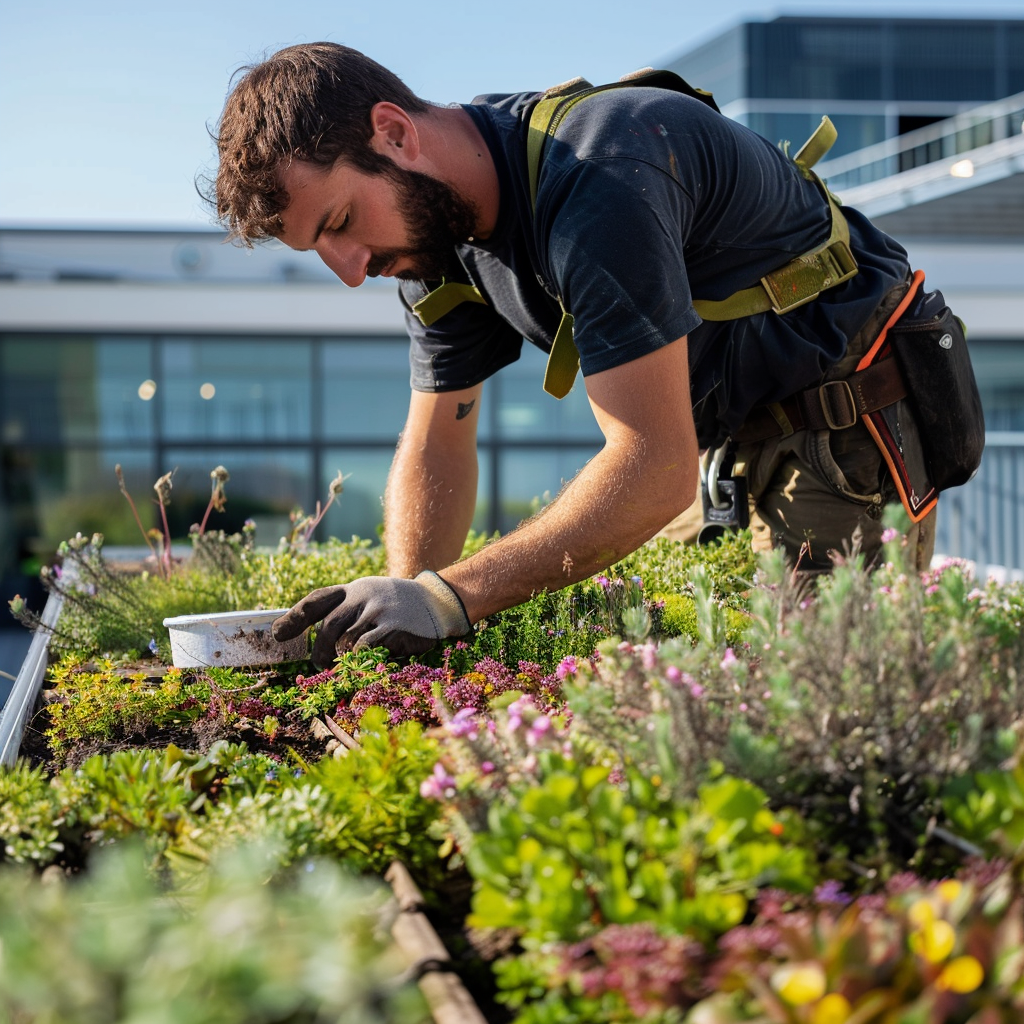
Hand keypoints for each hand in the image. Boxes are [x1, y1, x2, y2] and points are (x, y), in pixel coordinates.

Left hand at [272, 571, 471, 666]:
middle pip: (328, 625)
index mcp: (354, 589)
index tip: (276, 635)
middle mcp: (363, 595)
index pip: (318, 600)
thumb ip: (349, 613)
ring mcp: (378, 610)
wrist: (437, 602)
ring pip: (346, 641)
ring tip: (348, 666)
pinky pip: (365, 649)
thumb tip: (320, 642)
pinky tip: (368, 662)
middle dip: (318, 649)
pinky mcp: (391, 627)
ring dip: (343, 658)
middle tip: (317, 665)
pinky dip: (361, 660)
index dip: (295, 617)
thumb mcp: (372, 599)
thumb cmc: (401, 607)